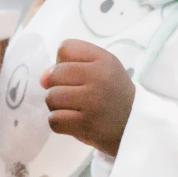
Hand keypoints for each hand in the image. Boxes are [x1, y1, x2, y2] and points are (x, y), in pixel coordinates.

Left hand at [42, 39, 134, 158]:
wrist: (136, 128)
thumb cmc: (113, 97)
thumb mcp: (101, 71)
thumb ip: (69, 67)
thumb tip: (42, 79)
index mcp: (104, 59)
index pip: (65, 48)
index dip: (64, 63)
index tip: (77, 76)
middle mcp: (99, 77)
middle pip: (54, 74)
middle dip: (58, 87)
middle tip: (75, 97)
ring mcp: (93, 102)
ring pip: (51, 97)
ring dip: (57, 106)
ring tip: (74, 110)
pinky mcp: (86, 125)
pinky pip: (54, 120)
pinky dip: (59, 123)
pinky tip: (74, 123)